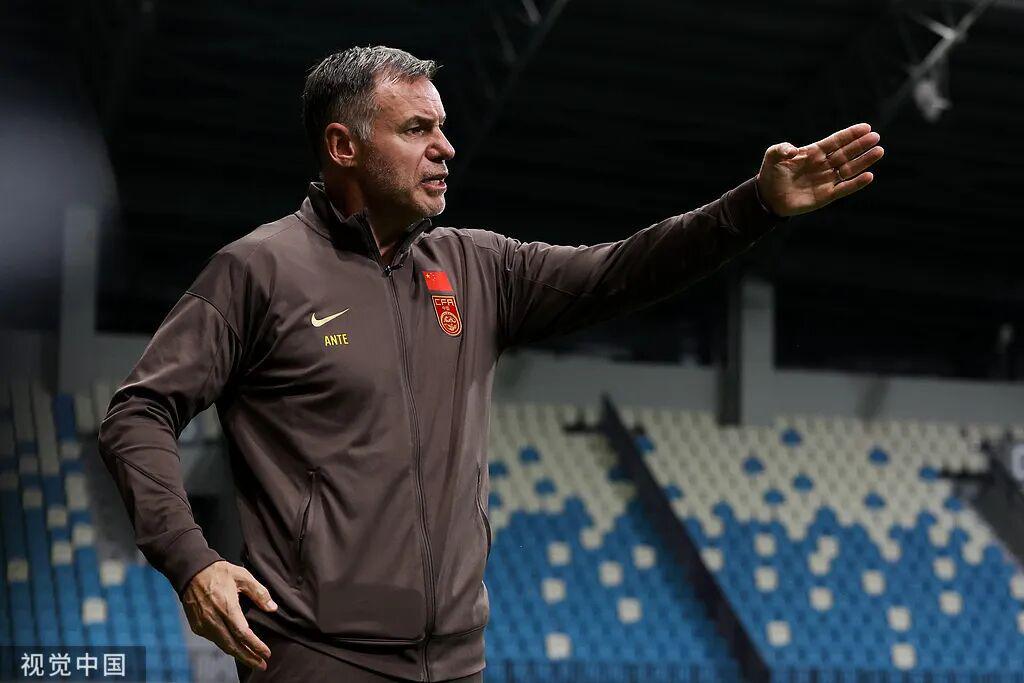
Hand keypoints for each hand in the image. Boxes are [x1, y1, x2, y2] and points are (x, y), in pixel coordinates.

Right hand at [181, 560, 277, 670]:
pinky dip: (226, 645)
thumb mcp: (243, 576)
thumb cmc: (219, 572)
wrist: (191, 571)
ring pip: (223, 645)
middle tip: (262, 665)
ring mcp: (203, 624)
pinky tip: (236, 647)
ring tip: (252, 660)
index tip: (266, 653)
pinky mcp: (197, 626)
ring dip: (238, 654)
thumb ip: (259, 592)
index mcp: (227, 607)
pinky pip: (214, 640)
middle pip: (232, 645)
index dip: (255, 645)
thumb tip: (272, 608)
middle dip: (248, 657)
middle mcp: (213, 619)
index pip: (243, 633)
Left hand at [755, 122, 884, 216]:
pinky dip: (856, 183)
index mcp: (814, 152)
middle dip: (861, 145)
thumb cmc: (771, 173)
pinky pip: (844, 188)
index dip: (851, 134)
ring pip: (849, 169)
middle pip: (846, 153)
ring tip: (879, 151)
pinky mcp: (825, 195)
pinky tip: (869, 176)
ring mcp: (826, 180)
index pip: (836, 141)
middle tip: (876, 137)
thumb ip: (781, 149)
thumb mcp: (772, 156)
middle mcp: (823, 165)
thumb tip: (793, 150)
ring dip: (864, 161)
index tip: (866, 127)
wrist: (767, 197)